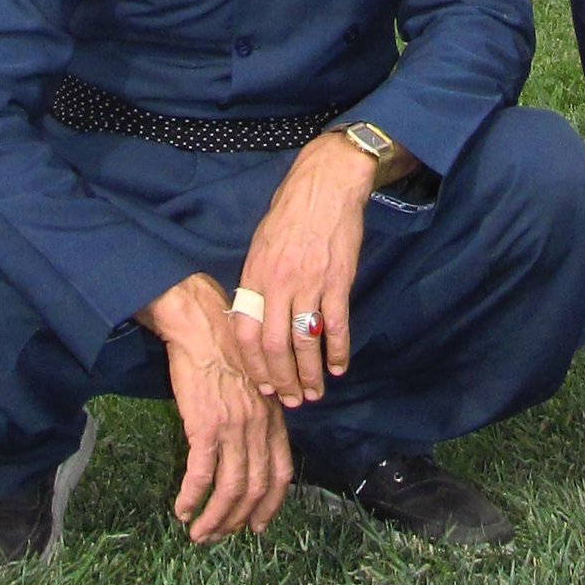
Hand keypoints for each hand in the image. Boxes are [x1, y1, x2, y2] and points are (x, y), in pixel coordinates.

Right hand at [136, 272, 292, 540]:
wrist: (201, 326)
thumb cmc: (223, 350)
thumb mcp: (252, 385)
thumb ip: (257, 417)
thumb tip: (248, 448)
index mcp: (272, 418)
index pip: (281, 473)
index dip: (270, 505)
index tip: (257, 525)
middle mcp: (258, 427)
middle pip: (256, 487)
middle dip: (238, 519)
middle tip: (220, 535)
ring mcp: (234, 428)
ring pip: (230, 488)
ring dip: (214, 518)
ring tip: (199, 534)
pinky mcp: (205, 426)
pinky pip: (201, 474)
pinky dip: (192, 498)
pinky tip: (182, 509)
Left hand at [225, 133, 376, 405]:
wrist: (325, 185)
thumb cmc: (290, 213)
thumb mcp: (261, 245)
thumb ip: (257, 282)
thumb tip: (255, 315)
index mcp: (255, 276)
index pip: (245, 333)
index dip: (253, 365)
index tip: (263, 385)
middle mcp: (278, 284)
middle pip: (274, 346)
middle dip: (283, 380)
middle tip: (292, 399)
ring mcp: (309, 284)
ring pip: (305, 342)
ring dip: (310, 373)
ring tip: (315, 393)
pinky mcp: (338, 281)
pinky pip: (336, 325)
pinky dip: (338, 351)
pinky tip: (340, 367)